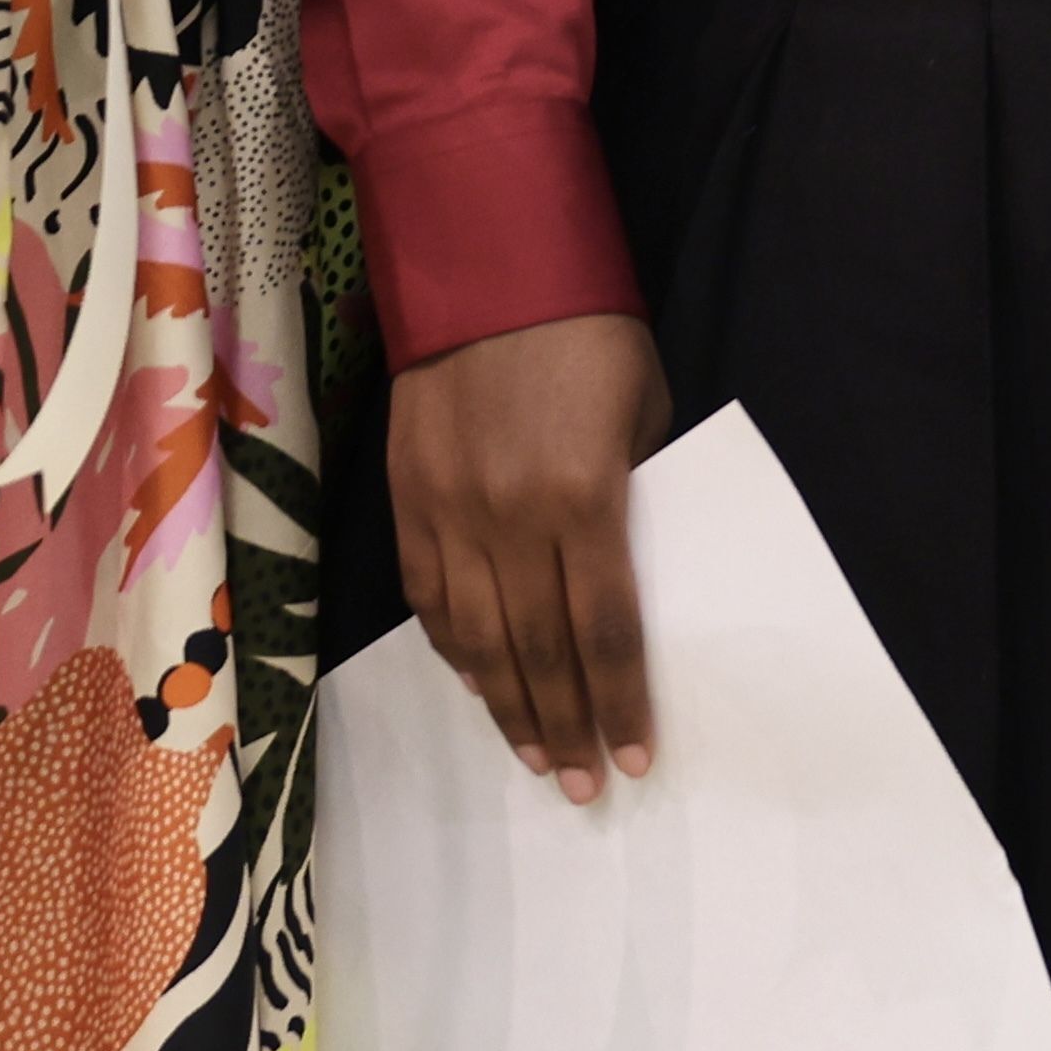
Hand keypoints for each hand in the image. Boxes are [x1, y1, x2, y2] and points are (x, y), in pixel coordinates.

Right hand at [388, 310, 670, 795]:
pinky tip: (477, 682)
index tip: (638, 756)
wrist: (485, 264)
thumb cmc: (589, 333)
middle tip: (586, 786)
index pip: (605, 631)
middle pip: (539, 651)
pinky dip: (454, 649)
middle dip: (566, 727)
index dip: (620, 702)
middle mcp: (510, 519)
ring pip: (476, 639)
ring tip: (537, 758)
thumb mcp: (643, 411)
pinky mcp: (408, 497)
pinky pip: (429, 596)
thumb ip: (635, 495)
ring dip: (508, 707)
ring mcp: (449, 512)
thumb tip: (629, 570)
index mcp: (583, 497)